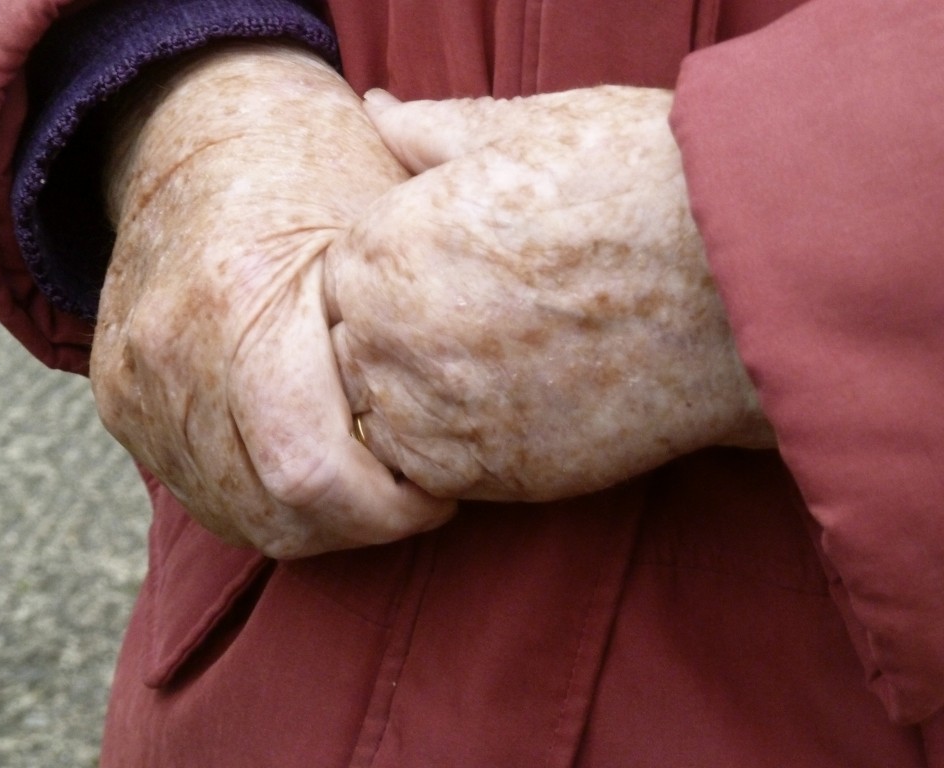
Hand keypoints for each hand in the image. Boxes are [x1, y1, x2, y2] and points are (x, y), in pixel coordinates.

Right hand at [90, 45, 453, 556]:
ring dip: (319, 520)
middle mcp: (170, 354)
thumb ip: (419, 321)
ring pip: (240, 515)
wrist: (192, 136)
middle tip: (415, 495)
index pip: (309, 473)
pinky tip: (319, 475)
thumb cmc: (311, 166)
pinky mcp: (123, 405)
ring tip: (372, 485)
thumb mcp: (384, 216)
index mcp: (240, 299)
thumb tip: (481, 417)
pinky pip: (206, 495)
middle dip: (363, 522)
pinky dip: (270, 503)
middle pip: (276, 509)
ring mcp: (135, 387)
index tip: (442, 490)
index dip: (390, 507)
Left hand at [325, 87, 774, 501]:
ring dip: (421, 400)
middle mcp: (388, 332)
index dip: (394, 277)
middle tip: (483, 325)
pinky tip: (512, 411)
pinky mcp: (486, 473)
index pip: (340, 280)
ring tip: (499, 370)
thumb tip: (378, 106)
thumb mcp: (524, 131)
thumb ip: (429, 131)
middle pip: (352, 350)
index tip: (451, 278)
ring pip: (382, 418)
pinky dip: (455, 450)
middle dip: (399, 339)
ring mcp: (434, 409)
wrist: (734, 280)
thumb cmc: (634, 185)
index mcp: (382, 243)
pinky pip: (429, 473)